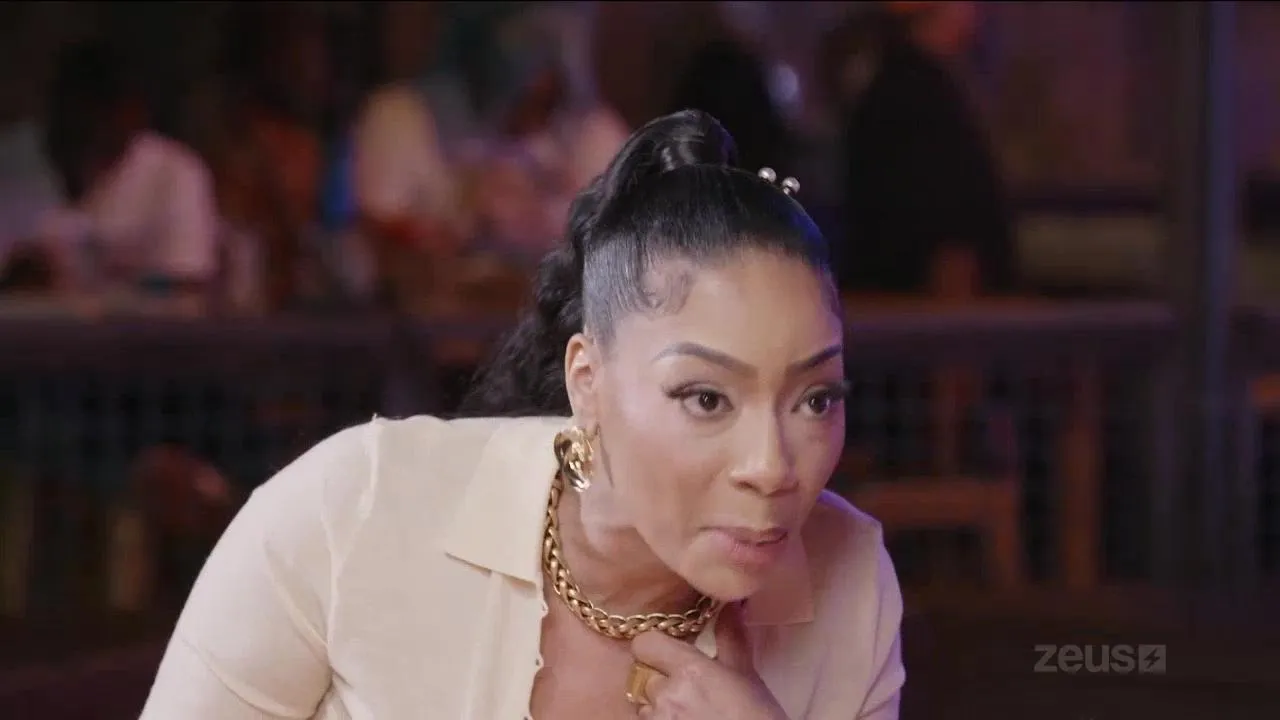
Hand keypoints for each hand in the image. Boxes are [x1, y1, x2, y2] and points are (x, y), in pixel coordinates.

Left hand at [629, 603, 788, 719]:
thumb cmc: (757, 719)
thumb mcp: (747, 678)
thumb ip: (731, 639)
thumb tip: (732, 605)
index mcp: (690, 670)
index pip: (645, 643)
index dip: (654, 647)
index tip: (668, 654)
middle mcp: (668, 695)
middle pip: (643, 675)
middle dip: (660, 680)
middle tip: (686, 689)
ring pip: (644, 704)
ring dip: (658, 706)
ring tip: (688, 712)